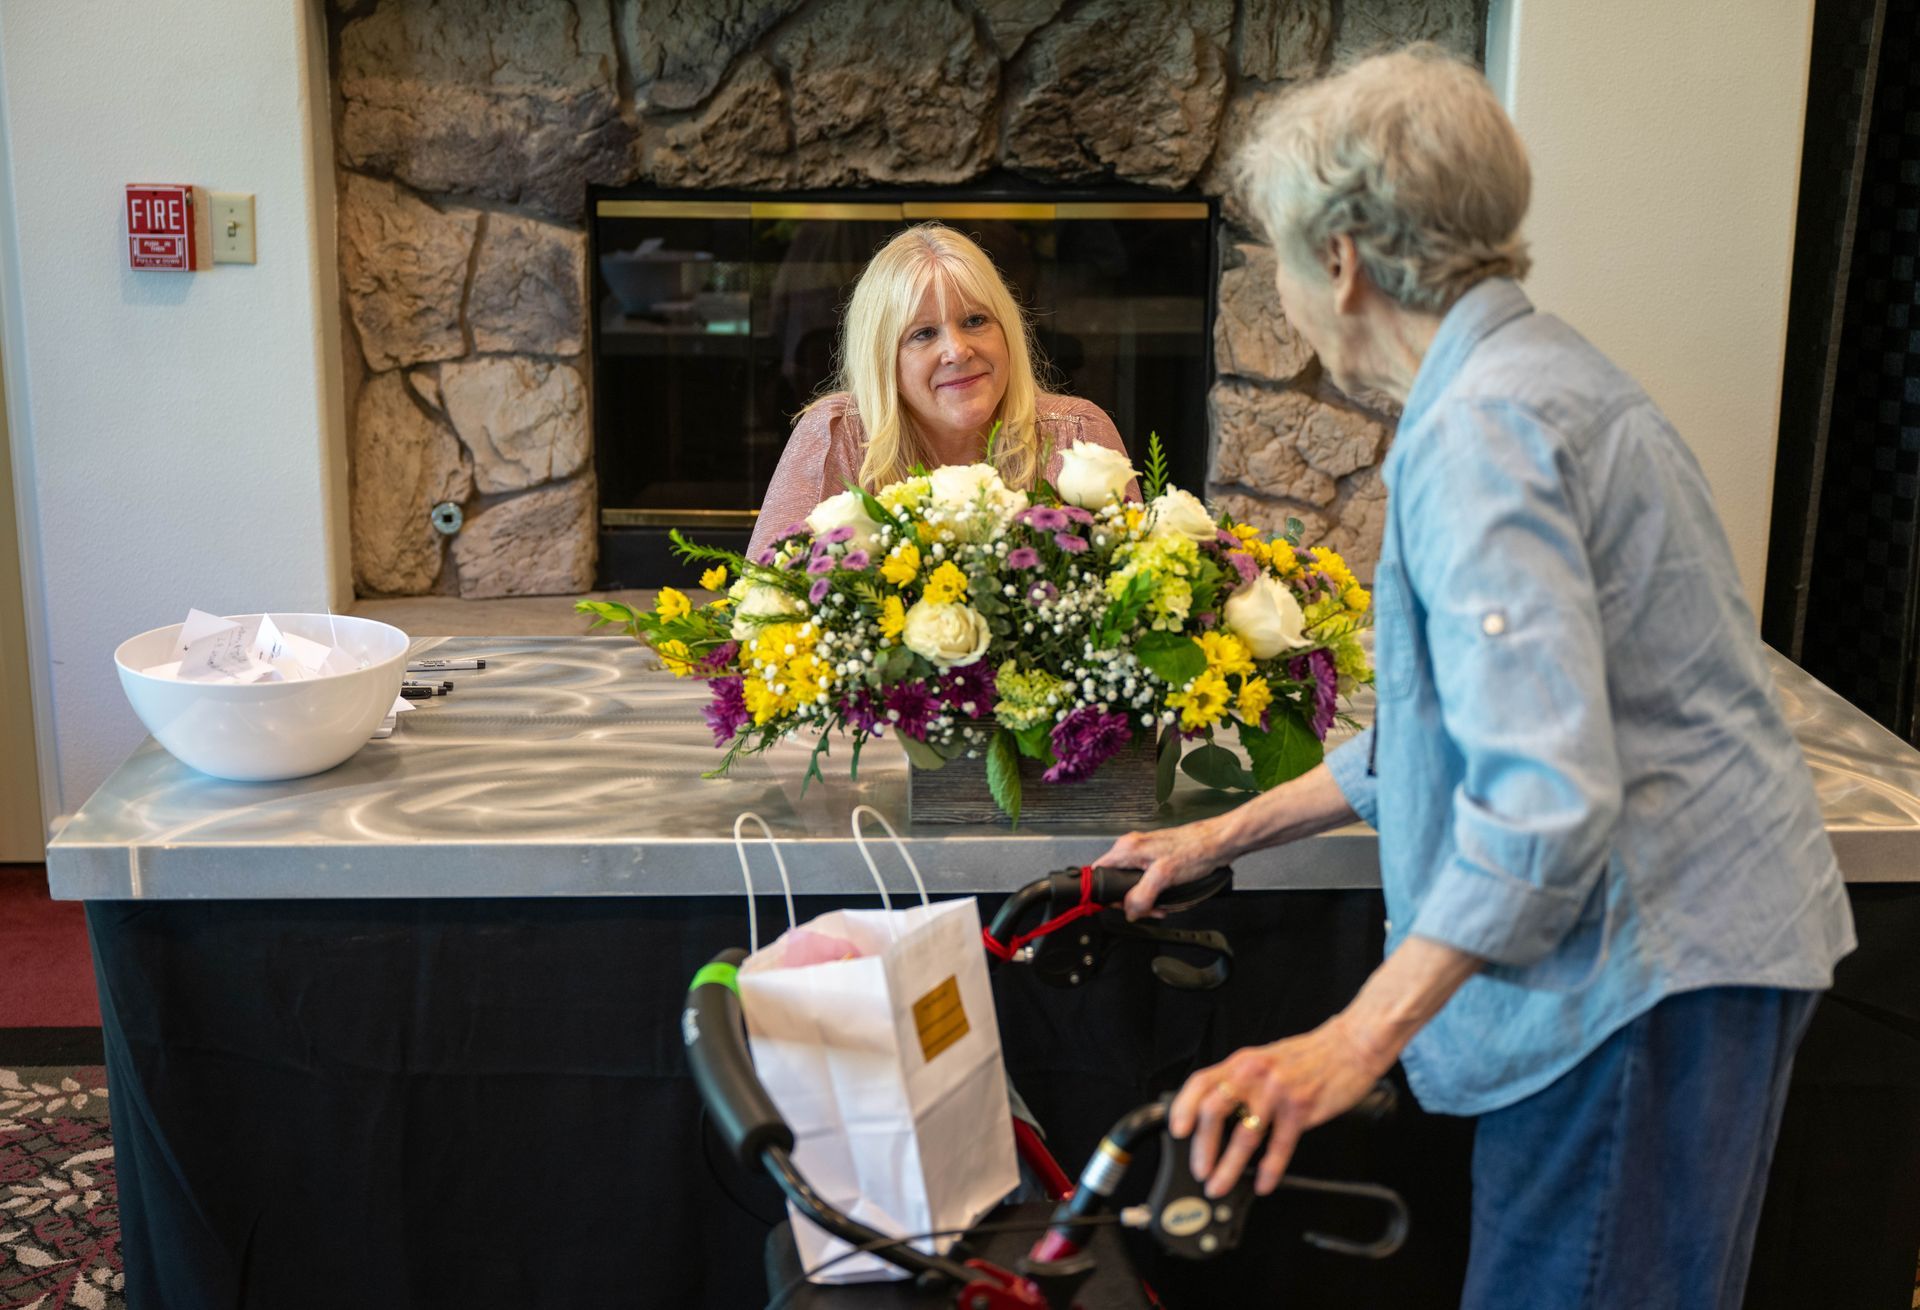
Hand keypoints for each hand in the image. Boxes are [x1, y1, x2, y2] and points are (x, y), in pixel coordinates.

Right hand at [1091, 821, 1225, 919]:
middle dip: (1131, 901)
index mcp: (1126, 849)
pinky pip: (1145, 880)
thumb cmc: (1196, 850)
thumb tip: (1130, 911)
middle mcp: (1132, 848)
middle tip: (1148, 910)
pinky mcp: (1155, 858)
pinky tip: (1166, 897)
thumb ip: (1141, 896)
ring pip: (1132, 883)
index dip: (1107, 894)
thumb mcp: (1163, 877)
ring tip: (1160, 906)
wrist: (1217, 844)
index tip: (1122, 906)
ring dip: (1145, 899)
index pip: (1098, 873)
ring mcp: (1143, 853)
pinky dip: (1153, 892)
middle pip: (1116, 882)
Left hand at [1169, 1013, 1392, 1197]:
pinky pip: (1280, 1145)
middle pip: (1215, 1111)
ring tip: (1220, 1184)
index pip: (1201, 1082)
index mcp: (1242, 1062)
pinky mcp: (1301, 1108)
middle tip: (1199, 1170)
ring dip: (1229, 1166)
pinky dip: (1269, 1169)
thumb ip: (1241, 1080)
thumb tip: (1216, 1111)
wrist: (1350, 1046)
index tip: (1177, 1131)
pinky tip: (1263, 1183)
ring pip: (1244, 1135)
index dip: (1183, 1107)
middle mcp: (1255, 1074)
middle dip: (1202, 1146)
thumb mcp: (1266, 1059)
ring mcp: (1278, 1091)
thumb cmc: (1309, 1056)